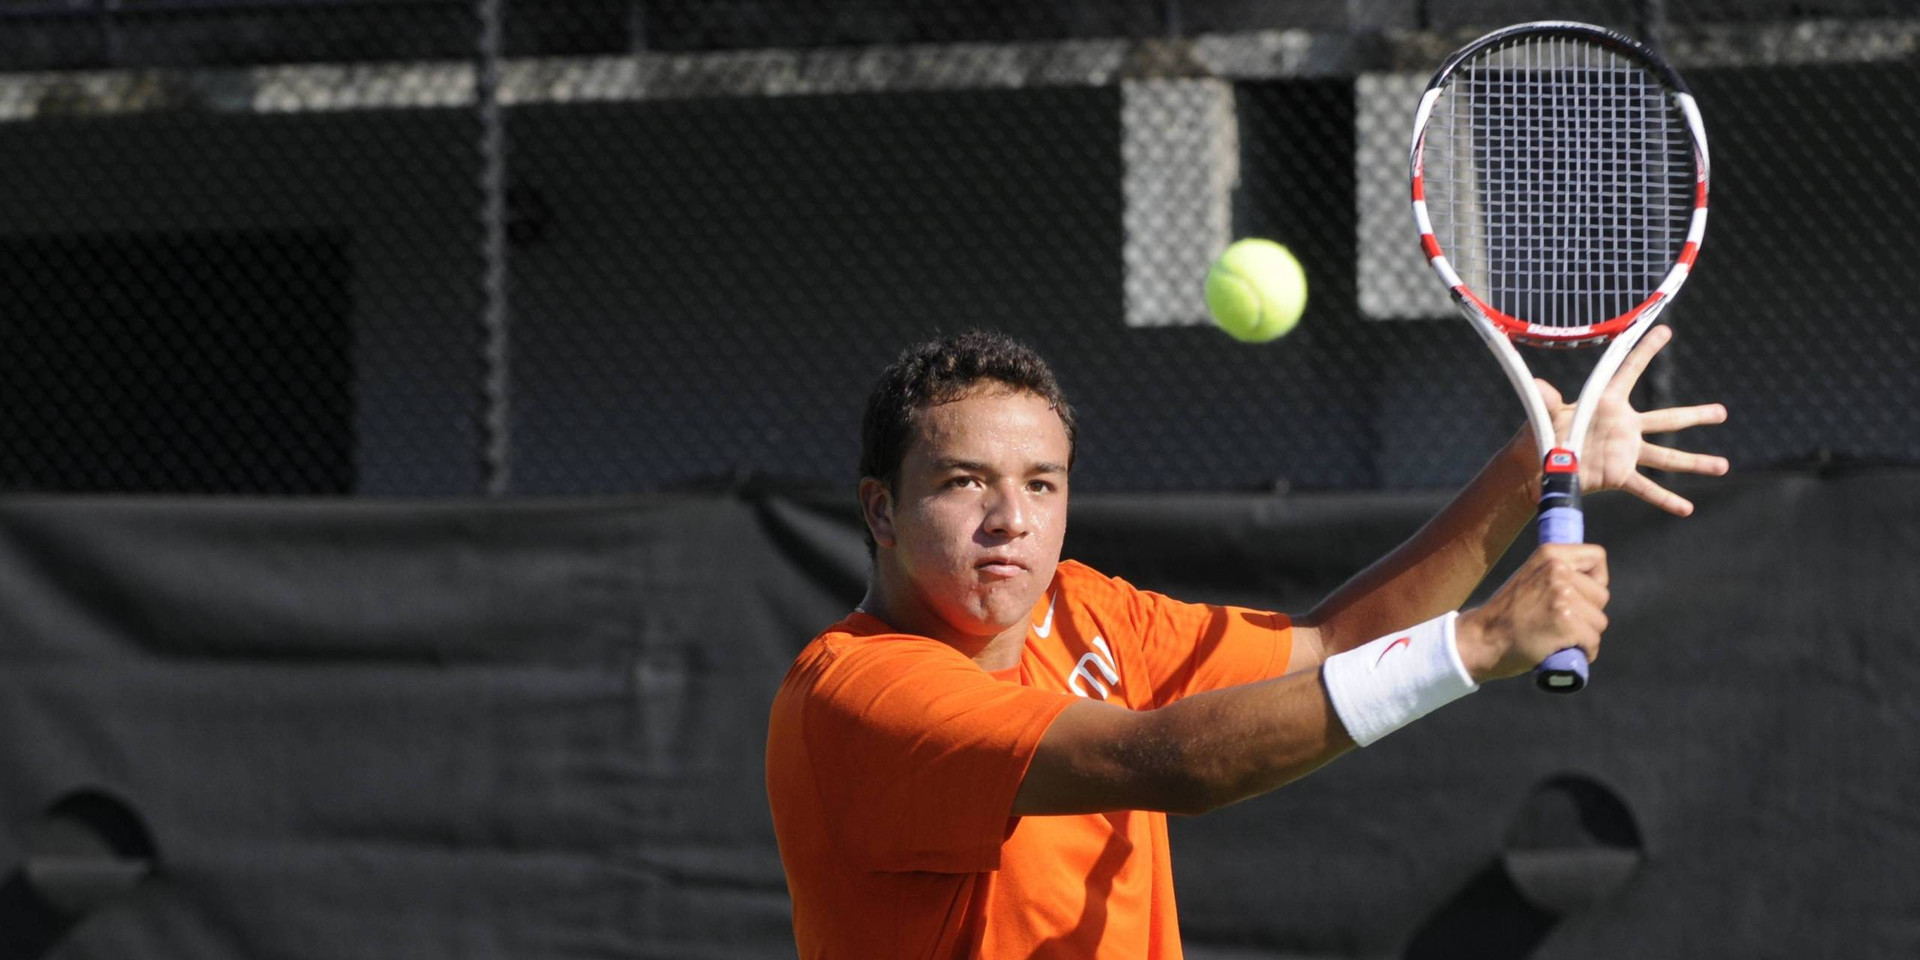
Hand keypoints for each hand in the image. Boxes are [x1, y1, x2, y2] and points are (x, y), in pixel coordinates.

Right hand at [1455, 543, 1608, 682]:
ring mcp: (1562, 596)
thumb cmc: (1506, 615)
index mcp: (1550, 554)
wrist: (1480, 639)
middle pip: (1601, 596)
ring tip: (1558, 638)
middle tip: (1561, 623)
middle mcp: (1557, 571)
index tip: (1582, 596)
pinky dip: (1583, 652)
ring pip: (1599, 621)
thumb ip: (1556, 575)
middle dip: (1588, 614)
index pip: (1596, 556)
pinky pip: (1592, 642)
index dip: (1596, 580)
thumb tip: (1590, 583)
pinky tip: (1563, 652)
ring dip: (1585, 635)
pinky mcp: (1566, 623)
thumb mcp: (1529, 578)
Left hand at [1534, 324, 1729, 516]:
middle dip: (1695, 416)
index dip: (1645, 350)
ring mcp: (1626, 452)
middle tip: (1722, 412)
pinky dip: (1665, 499)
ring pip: (1667, 457)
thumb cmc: (1543, 434)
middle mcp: (1624, 426)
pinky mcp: (1619, 476)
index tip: (1664, 330)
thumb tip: (1537, 386)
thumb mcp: (1545, 416)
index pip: (1628, 371)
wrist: (1537, 466)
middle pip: (1667, 419)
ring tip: (1723, 466)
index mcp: (1607, 404)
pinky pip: (1646, 488)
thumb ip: (1547, 402)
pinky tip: (1686, 509)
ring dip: (1695, 462)